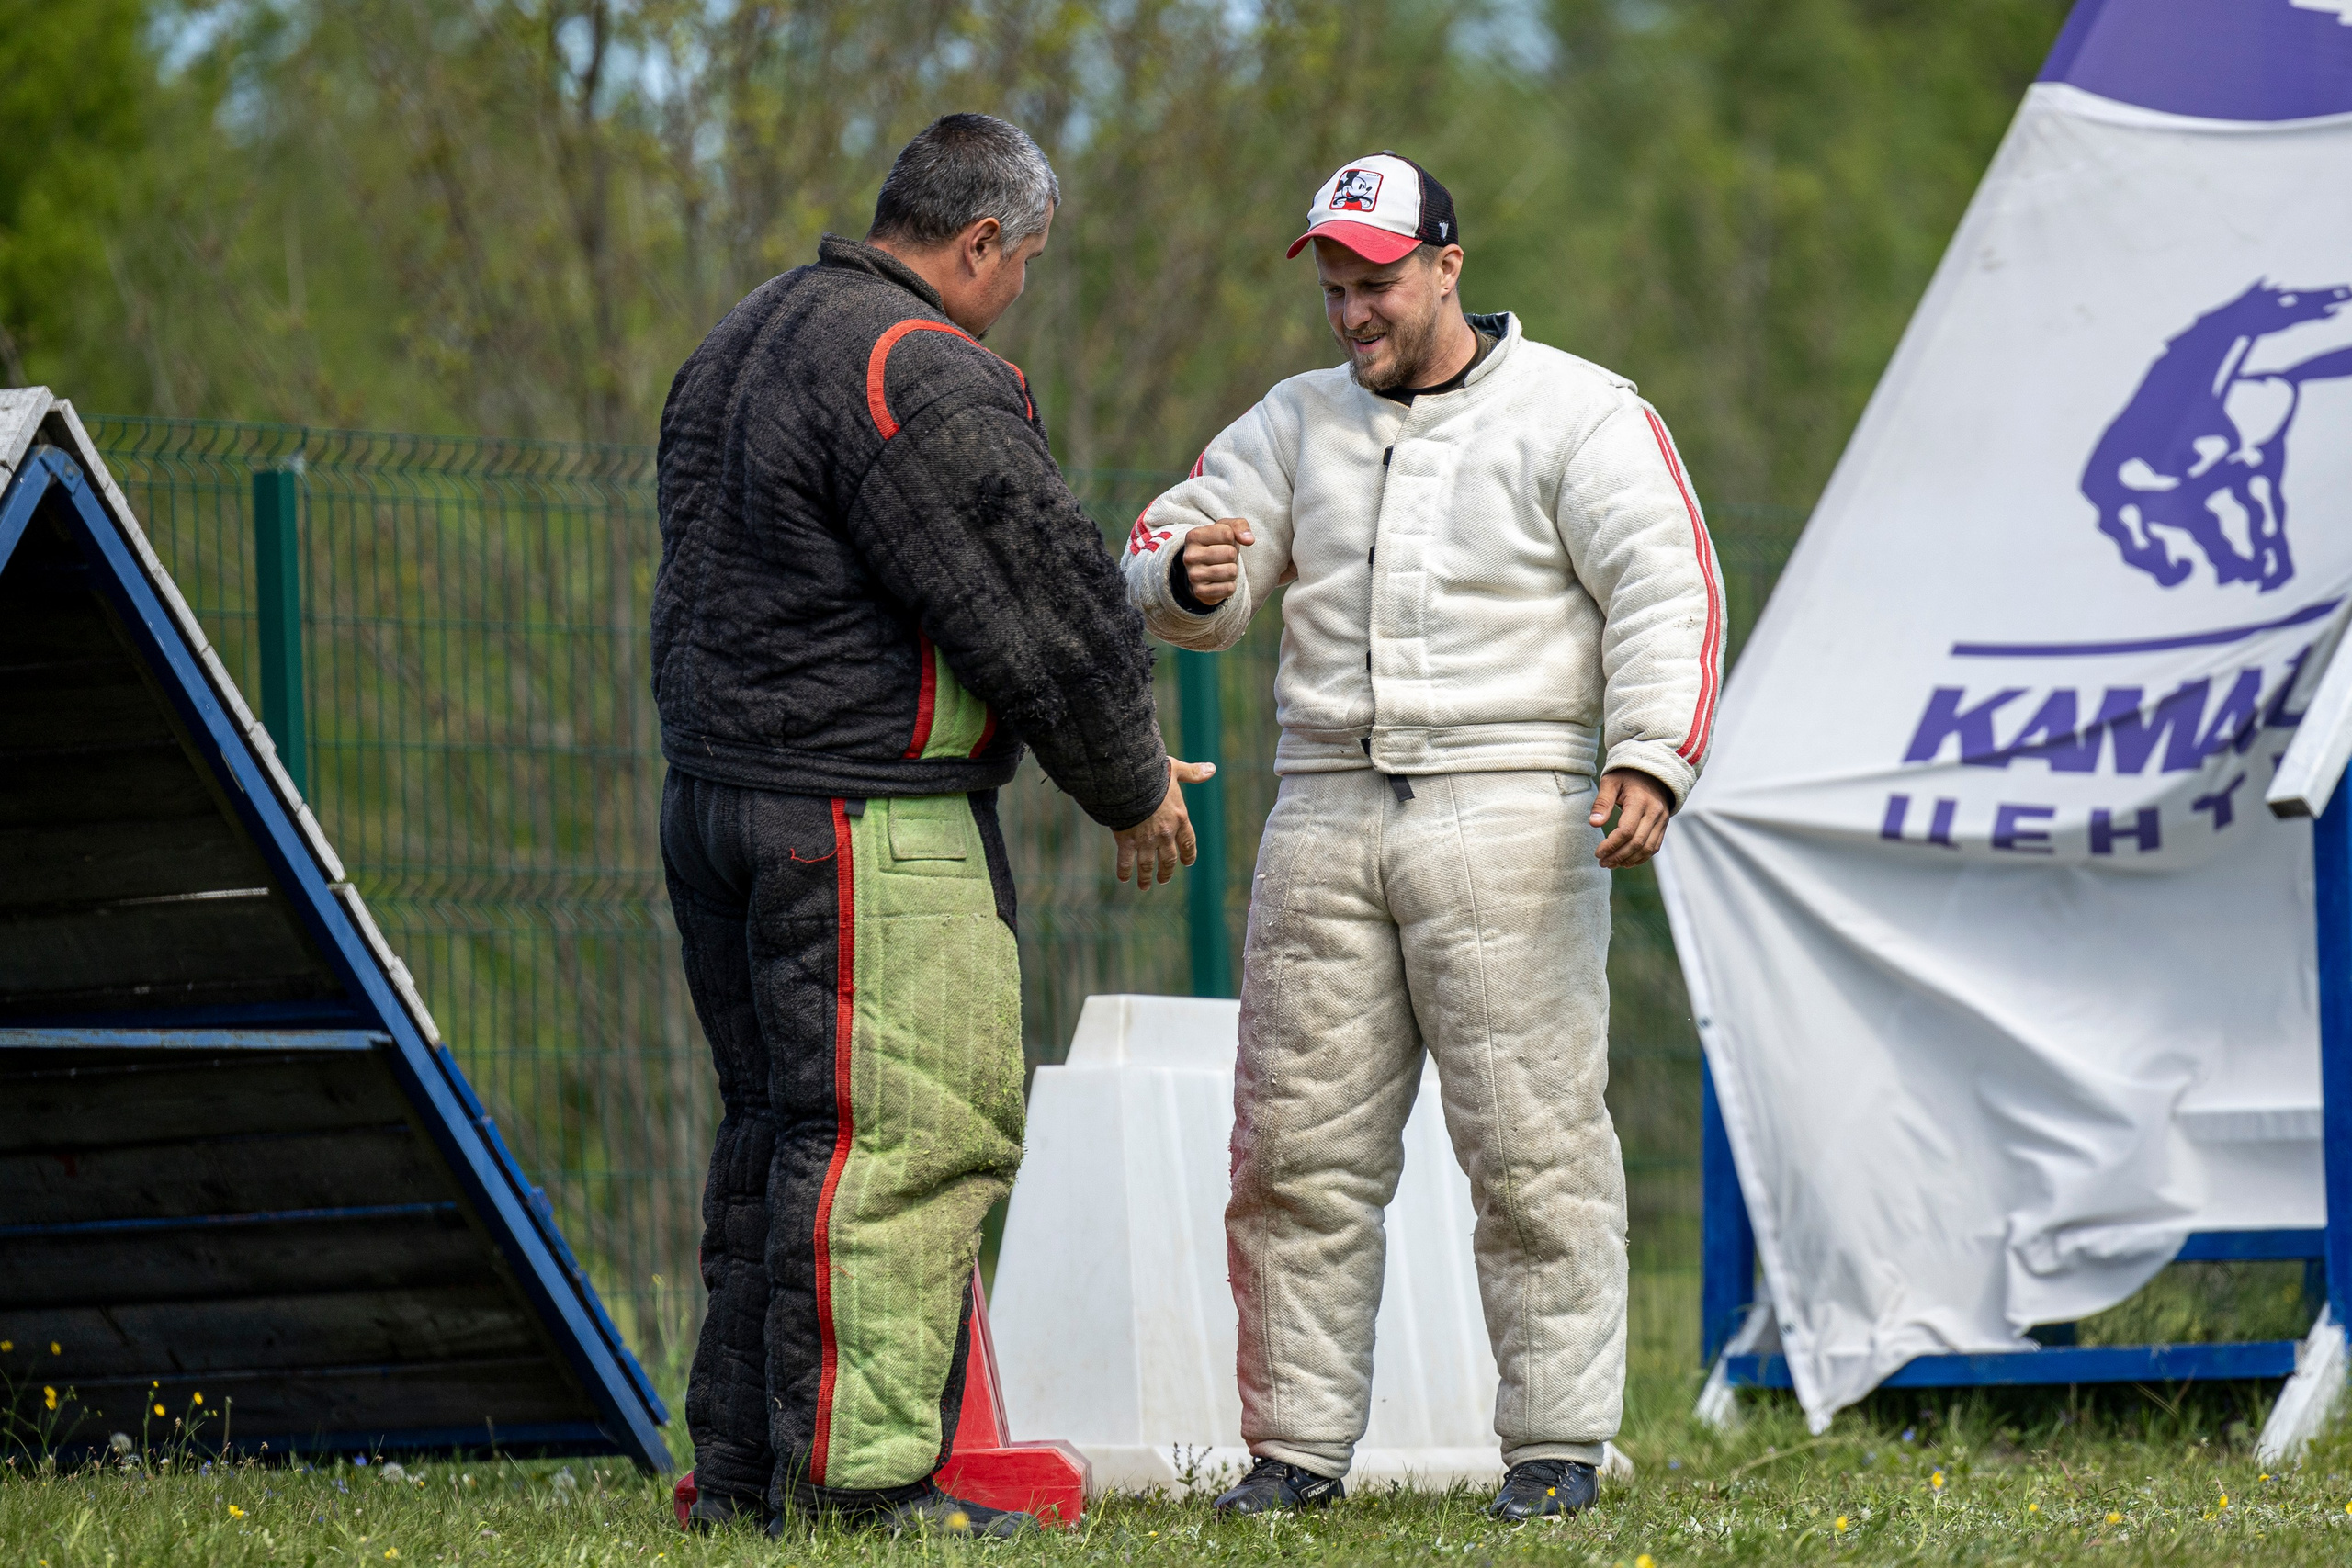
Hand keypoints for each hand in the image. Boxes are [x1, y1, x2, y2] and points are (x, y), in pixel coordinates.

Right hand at [1115, 758, 1216, 888]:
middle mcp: (1165, 833)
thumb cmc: (1153, 774)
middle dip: (1166, 871)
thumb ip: (1193, 773)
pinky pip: (1126, 861)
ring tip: (1144, 886)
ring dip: (1147, 877)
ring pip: (1148, 864)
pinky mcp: (1127, 841)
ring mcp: (1146, 840)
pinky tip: (1123, 878)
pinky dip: (1124, 871)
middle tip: (1163, 879)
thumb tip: (1212, 768)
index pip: (1188, 842)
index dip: (1188, 854)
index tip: (1187, 863)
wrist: (1130, 782)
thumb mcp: (1176, 770)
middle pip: (1169, 858)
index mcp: (1179, 818)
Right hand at [1183, 520, 1253, 605]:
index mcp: (1193, 536)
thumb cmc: (1217, 545)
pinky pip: (1229, 588)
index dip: (1232, 538)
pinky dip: (1229, 585)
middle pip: (1230, 553)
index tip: (1223, 542)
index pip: (1227, 533)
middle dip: (1232, 555)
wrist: (1203, 571)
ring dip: (1232, 571)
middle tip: (1223, 557)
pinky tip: (1219, 581)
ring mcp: (1193, 575)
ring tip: (1221, 568)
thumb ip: (1239, 525)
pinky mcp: (1200, 592)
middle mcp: (1190, 556)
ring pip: (1231, 571)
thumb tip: (1249, 540)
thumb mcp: (1226, 529)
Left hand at [1591, 769, 1672, 868]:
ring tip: (1612, 864)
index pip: (1626, 831)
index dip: (1611, 845)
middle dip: (1618, 856)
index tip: (1598, 852)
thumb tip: (1594, 824)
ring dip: (1629, 860)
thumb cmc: (1627, 776)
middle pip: (1637, 843)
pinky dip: (1641, 857)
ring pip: (1648, 848)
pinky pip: (1655, 846)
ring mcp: (1662, 820)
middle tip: (1602, 862)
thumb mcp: (1610, 782)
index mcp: (1640, 801)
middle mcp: (1654, 812)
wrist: (1652, 771)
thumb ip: (1602, 802)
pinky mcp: (1663, 825)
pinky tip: (1626, 862)